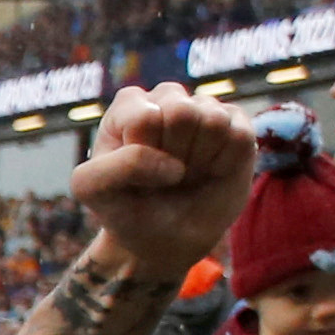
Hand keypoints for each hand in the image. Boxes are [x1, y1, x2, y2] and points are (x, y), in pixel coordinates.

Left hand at [70, 85, 255, 284]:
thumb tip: (173, 164)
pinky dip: (225, 165)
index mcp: (128, 106)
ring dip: (200, 161)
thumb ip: (117, 168)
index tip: (137, 175)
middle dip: (175, 155)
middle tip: (165, 175)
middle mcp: (167, 98)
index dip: (145, 156)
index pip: (146, 119)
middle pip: (182, 113)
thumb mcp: (94, 190)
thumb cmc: (126, 207)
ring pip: (213, 122)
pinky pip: (240, 137)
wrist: (165, 237)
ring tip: (186, 173)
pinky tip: (211, 171)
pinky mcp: (237, 123)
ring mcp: (205, 107)